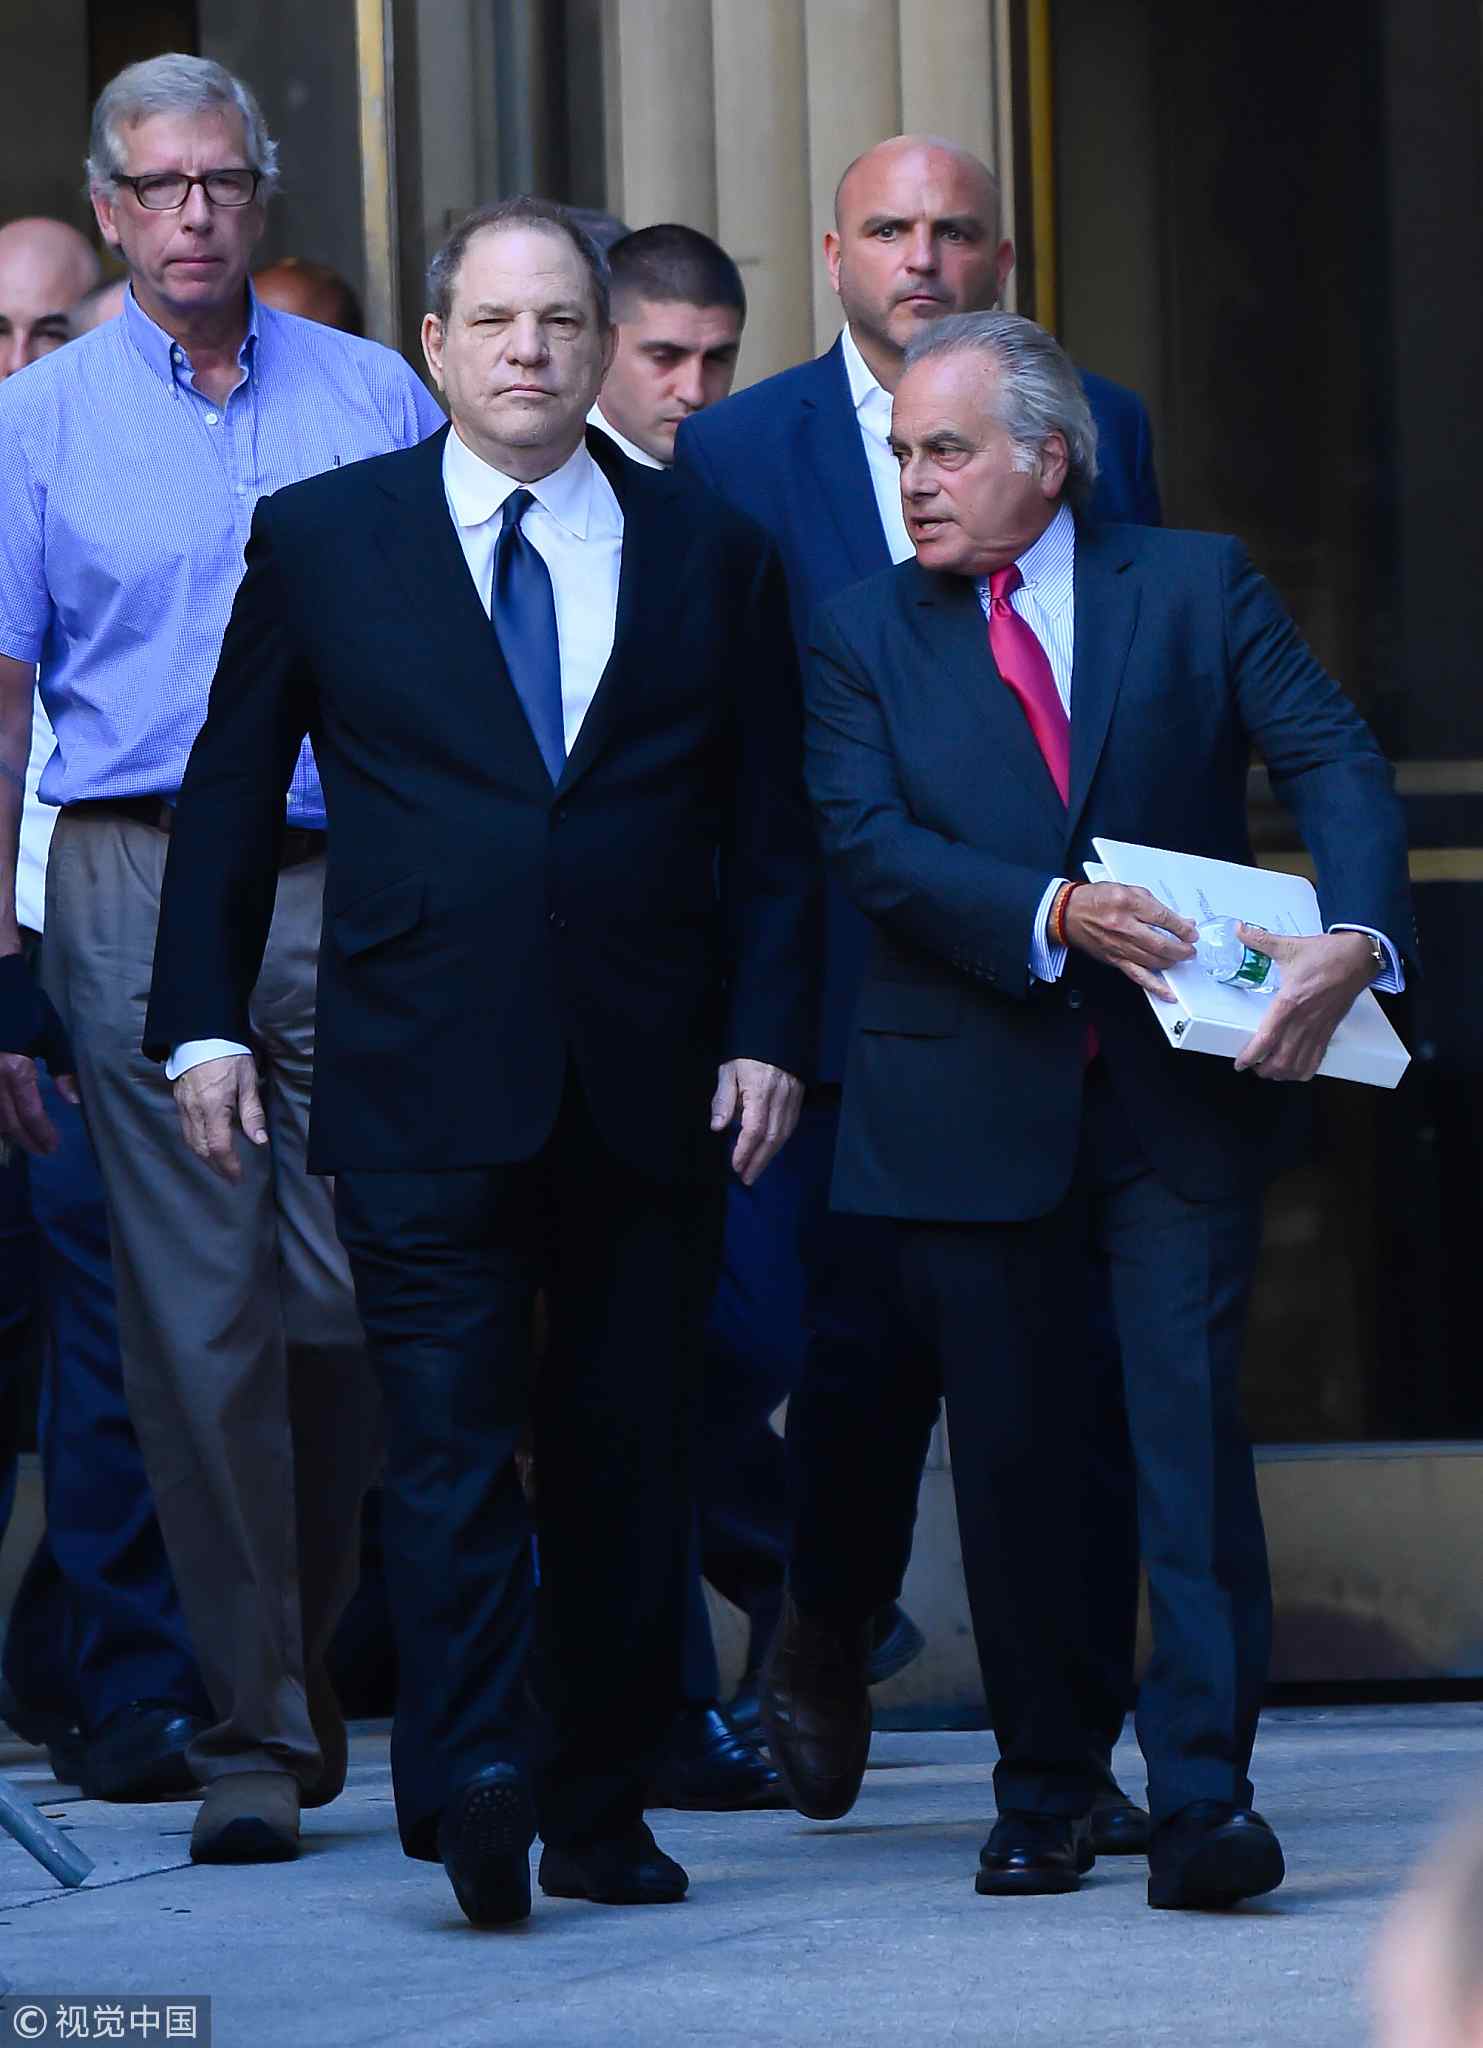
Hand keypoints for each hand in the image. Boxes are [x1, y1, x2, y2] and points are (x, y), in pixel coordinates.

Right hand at [0, 952, 79, 1155]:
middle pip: (7, 1121)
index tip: (52, 1146)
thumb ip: (63, 1069)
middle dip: (25, 1139)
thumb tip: (73, 1101)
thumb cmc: (26, 1009)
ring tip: (25, 1139)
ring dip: (7, 1131)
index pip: (29, 1113)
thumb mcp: (52, 1036)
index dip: (41, 1133)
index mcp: (15, 1069)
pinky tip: (5, 1122)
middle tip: (42, 1150)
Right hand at [173, 1053, 268, 1182]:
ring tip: (220, 1164)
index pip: (218, 1146)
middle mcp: (194, 1109)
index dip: (228, 1165)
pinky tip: (207, 1143)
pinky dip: (196, 1142)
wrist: (201, 1033)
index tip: (237, 1175)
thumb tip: (259, 1140)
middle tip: (230, 1175)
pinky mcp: (179, 1099)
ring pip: (190, 1140)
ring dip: (204, 1156)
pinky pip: (185, 1128)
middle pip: (200, 1148)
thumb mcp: (247, 1081)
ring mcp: (183, 1105)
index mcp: (213, 1106)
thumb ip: (252, 1113)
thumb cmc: (228, 1053)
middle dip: (215, 1165)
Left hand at [710, 1058, 803, 1186]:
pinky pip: (791, 1125)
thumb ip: (723, 1100)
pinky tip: (769, 1150)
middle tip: (746, 1178)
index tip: (736, 1165)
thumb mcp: (728, 1071)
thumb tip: (718, 1127)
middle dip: (759, 1161)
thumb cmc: (747, 1054)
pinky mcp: (799, 1098)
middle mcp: (780, 1098)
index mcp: (761, 1092)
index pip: (754, 1129)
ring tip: (755, 1169)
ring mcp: (793, 1098)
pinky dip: (779, 1142)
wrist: (776, 1034)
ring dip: (769, 1156)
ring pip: (784, 1134)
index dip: (745, 1150)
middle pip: (772, 1137)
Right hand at [1062, 883, 1195, 1001]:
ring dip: (1172, 962)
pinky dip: (1155, 986)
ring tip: (1181, 959)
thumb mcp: (1128, 891)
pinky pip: (1138, 976)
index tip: (1191, 932)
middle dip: (1181, 949)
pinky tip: (1168, 992)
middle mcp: (1124, 926)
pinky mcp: (1115, 960)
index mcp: (1129, 904)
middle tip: (1190, 949)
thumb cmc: (1095, 900)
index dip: (1182, 928)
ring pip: (1153, 961)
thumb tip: (1178, 920)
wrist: (1067, 913)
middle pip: (1161, 943)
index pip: (1164, 919)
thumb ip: (1154, 906)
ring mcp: (1119, 946)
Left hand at [1231, 927, 1374, 1081]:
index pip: (1267, 1038)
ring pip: (1298, 1063)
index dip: (1251, 1055)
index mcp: (1290, 1002)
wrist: (1359, 957)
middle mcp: (1303, 1020)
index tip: (1240, 1062)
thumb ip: (1260, 940)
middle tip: (1251, 1066)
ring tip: (1269, 1071)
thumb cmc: (1325, 954)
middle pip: (1281, 1059)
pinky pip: (1317, 1058)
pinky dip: (1304, 1070)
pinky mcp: (1330, 1030)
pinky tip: (1295, 1071)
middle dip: (1264, 1069)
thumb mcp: (1289, 946)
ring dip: (1282, 1073)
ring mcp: (1318, 1028)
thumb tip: (1239, 928)